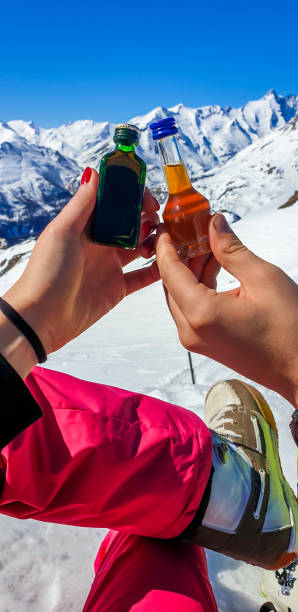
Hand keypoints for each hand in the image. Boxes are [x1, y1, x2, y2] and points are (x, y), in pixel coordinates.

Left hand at [1, 169, 159, 375]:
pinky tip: (170, 262)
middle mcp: (99, 242)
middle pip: (130, 222)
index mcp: (85, 225)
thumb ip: (82, 204)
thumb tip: (95, 172)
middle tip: (161, 218)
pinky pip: (142, 276)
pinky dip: (157, 269)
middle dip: (147, 216)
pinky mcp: (117, 287)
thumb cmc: (47, 273)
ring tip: (166, 238)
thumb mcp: (63, 232)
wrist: (43, 318)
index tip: (148, 198)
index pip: (113, 202)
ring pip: (140, 246)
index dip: (131, 195)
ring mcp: (109, 265)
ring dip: (155, 240)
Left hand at [156, 214, 297, 408]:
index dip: (166, 244)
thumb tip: (214, 224)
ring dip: (190, 269)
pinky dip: (198, 287)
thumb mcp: (263, 279)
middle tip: (190, 228)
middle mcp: (190, 330)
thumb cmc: (289, 330)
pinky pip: (192, 309)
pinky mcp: (205, 343)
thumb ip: (232, 249)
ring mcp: (196, 340)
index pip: (170, 271)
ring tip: (208, 244)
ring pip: (180, 296)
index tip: (166, 223)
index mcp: (201, 313)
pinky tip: (215, 266)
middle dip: (179, 254)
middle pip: (171, 284)